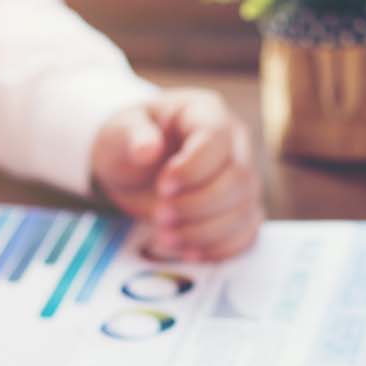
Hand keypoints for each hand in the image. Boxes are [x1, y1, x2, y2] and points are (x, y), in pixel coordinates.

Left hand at [91, 88, 262, 260]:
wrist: (133, 168)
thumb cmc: (131, 142)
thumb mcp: (120, 132)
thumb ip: (132, 135)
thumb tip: (146, 148)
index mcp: (207, 113)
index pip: (216, 139)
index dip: (193, 168)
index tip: (163, 186)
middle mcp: (234, 144)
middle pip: (238, 180)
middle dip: (198, 205)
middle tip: (161, 216)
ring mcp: (241, 179)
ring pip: (243, 211)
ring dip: (204, 232)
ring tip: (165, 237)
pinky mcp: (239, 210)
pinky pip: (245, 234)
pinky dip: (218, 249)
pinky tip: (188, 251)